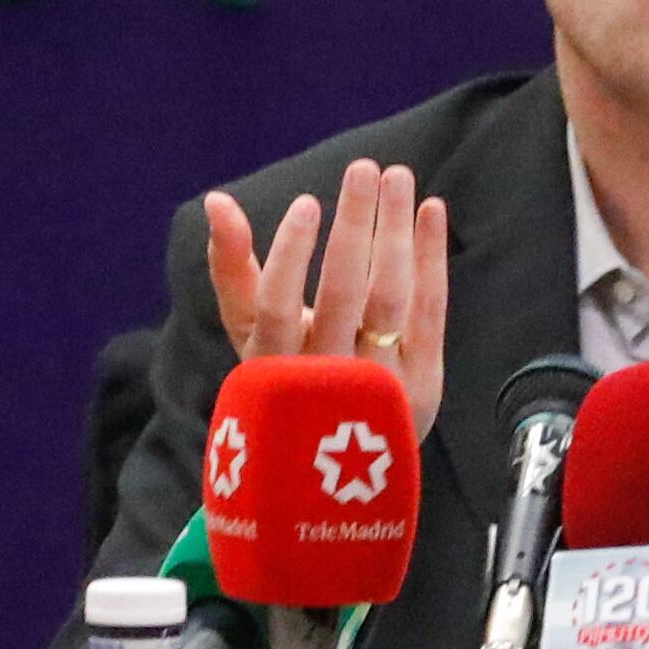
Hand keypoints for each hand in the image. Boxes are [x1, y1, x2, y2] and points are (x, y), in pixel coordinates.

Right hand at [205, 159, 452, 441]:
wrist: (334, 480)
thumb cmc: (284, 384)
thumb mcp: (250, 335)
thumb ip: (233, 268)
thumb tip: (216, 200)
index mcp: (270, 372)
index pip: (276, 308)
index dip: (290, 255)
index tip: (307, 203)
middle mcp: (324, 384)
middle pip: (342, 294)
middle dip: (355, 225)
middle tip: (364, 168)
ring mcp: (378, 388)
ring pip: (389, 298)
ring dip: (396, 232)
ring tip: (397, 178)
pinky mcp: (422, 387)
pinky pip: (429, 312)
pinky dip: (431, 259)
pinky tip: (429, 212)